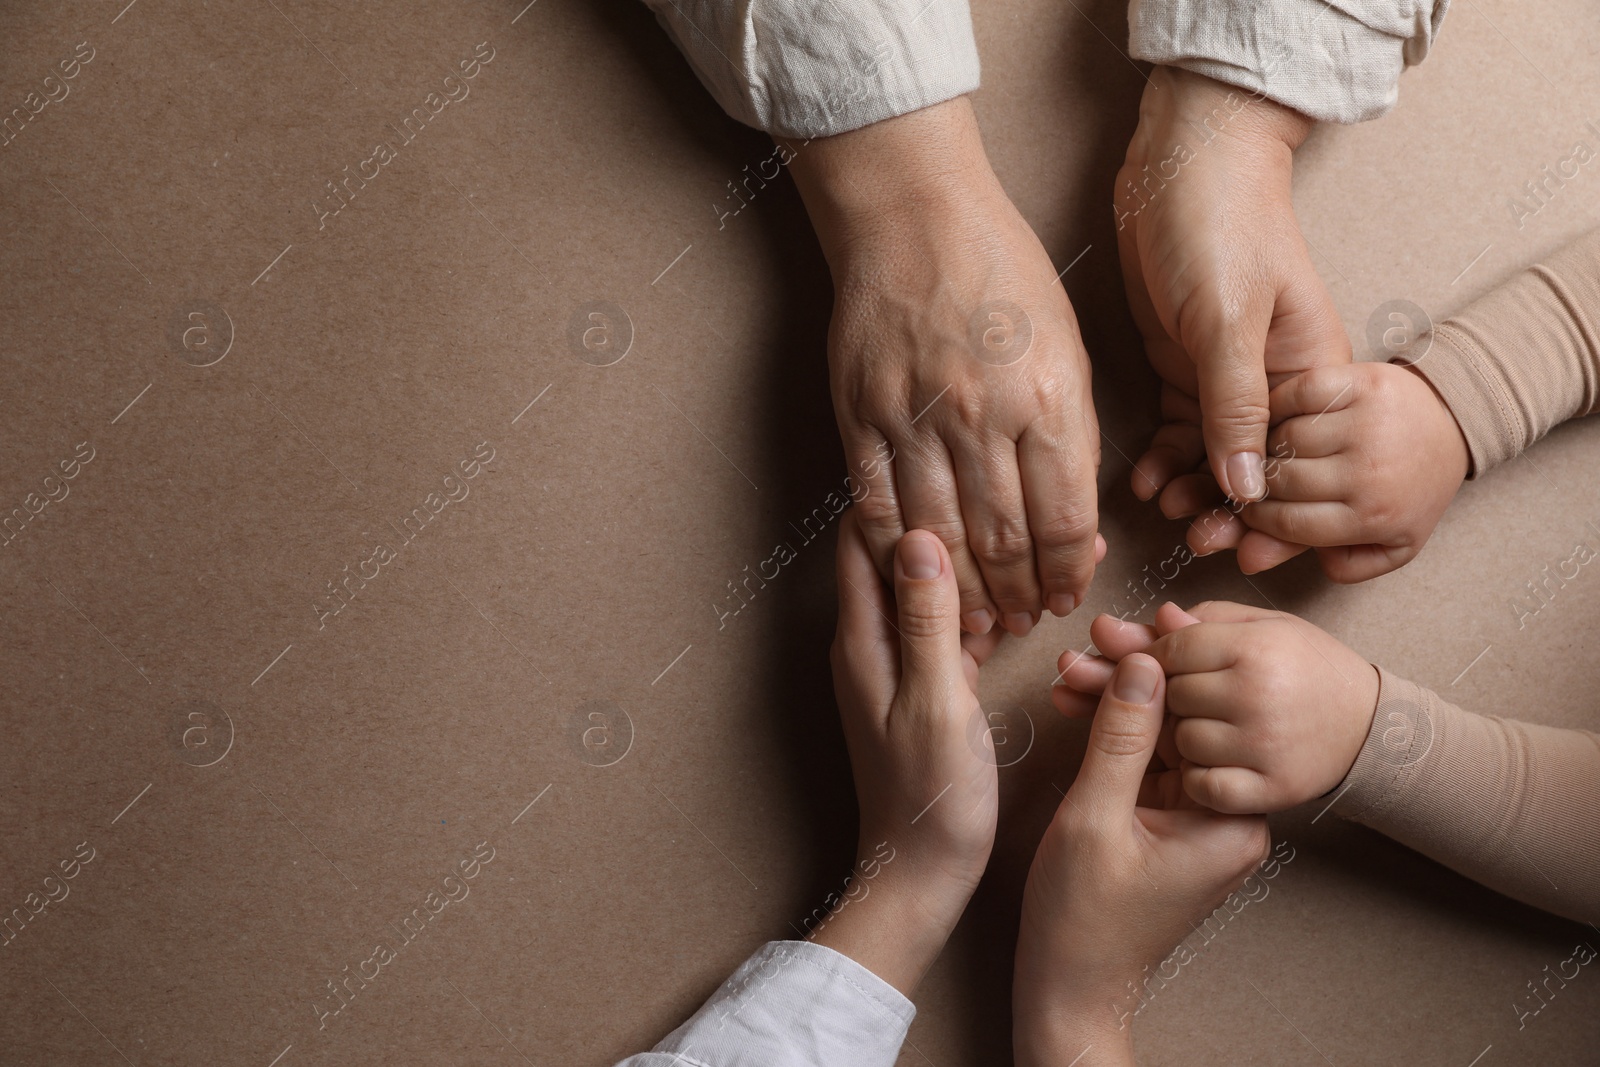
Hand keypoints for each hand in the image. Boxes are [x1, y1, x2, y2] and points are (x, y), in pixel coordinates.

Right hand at [785, 96, 1101, 636]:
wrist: (914, 216)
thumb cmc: (1001, 271)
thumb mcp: (1068, 343)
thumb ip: (1070, 431)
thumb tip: (1071, 515)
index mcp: (1047, 398)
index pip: (1065, 520)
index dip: (1068, 572)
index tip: (1069, 593)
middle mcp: (983, 418)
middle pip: (1005, 541)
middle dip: (1021, 595)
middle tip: (1026, 620)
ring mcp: (916, 420)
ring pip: (942, 538)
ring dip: (964, 590)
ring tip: (979, 617)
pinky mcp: (862, 417)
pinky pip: (878, 507)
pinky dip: (896, 553)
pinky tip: (916, 575)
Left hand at [814, 509, 1006, 994]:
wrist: (921, 872)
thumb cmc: (926, 796)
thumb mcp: (934, 701)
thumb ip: (927, 619)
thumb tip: (919, 533)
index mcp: (862, 639)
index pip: (864, 537)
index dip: (904, 495)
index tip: (954, 464)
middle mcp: (874, 641)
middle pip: (908, 556)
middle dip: (960, 523)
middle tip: (1021, 496)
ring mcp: (903, 662)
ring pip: (942, 591)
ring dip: (986, 567)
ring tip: (1053, 542)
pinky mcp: (931, 683)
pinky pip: (960, 628)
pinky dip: (994, 610)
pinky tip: (1041, 600)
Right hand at [1014, 653, 1268, 1065]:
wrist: (1071, 984)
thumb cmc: (1083, 918)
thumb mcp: (1095, 817)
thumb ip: (1120, 739)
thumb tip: (1142, 664)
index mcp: (1228, 821)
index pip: (1196, 720)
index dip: (1151, 668)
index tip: (1110, 634)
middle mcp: (1227, 818)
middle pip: (1182, 724)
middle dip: (1128, 683)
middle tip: (1086, 643)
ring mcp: (1200, 823)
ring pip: (1161, 740)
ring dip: (1115, 705)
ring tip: (1071, 668)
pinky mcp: (1173, 827)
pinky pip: (1149, 766)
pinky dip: (1114, 738)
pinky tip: (1080, 702)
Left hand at [1055, 601, 1378, 812]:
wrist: (1369, 725)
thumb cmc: (1307, 667)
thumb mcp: (1263, 626)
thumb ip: (1203, 619)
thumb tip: (1154, 618)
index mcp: (1257, 646)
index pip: (1172, 648)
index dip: (1160, 656)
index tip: (1169, 663)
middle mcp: (1259, 695)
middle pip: (1171, 695)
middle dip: (1177, 695)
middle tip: (1205, 697)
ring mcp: (1265, 746)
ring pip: (1181, 742)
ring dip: (1188, 737)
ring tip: (1217, 727)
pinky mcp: (1271, 789)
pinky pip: (1201, 786)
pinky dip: (1201, 778)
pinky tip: (1221, 761)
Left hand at [1118, 67, 1349, 515]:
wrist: (1180, 163)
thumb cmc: (1222, 226)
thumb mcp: (1230, 319)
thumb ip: (1236, 405)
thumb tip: (1248, 488)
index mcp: (1311, 369)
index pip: (1299, 458)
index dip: (1275, 508)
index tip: (1244, 546)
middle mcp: (1273, 380)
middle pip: (1256, 464)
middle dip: (1227, 506)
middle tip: (1194, 539)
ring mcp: (1225, 375)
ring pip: (1213, 453)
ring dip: (1191, 487)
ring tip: (1162, 511)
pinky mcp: (1184, 365)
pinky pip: (1181, 429)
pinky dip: (1166, 458)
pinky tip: (1144, 482)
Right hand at [1188, 362, 1469, 580]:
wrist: (1449, 431)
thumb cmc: (1405, 494)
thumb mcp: (1379, 546)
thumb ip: (1324, 561)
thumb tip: (1249, 560)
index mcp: (1373, 516)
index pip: (1287, 522)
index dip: (1258, 517)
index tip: (1252, 509)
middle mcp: (1371, 470)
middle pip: (1281, 478)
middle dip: (1262, 481)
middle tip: (1261, 478)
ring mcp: (1368, 423)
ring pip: (1285, 435)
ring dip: (1270, 441)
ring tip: (1275, 448)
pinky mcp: (1364, 383)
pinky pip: (1298, 392)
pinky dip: (1280, 401)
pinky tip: (1282, 415)